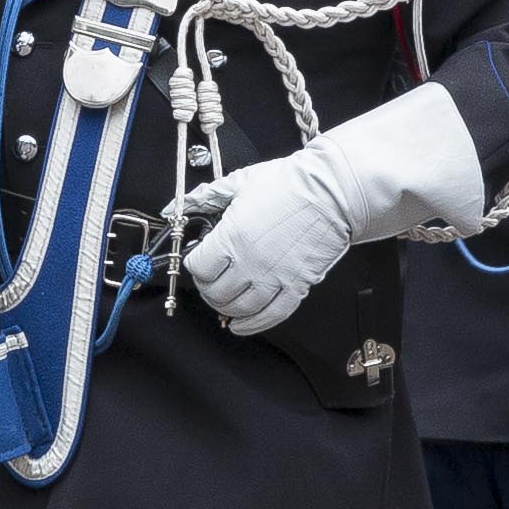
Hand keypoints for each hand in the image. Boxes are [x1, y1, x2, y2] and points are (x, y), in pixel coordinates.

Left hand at [178, 150, 355, 331]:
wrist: (332, 191)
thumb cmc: (289, 183)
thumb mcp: (240, 183)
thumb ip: (205, 198)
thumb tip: (176, 207)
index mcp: (233, 238)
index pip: (198, 268)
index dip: (196, 263)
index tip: (200, 258)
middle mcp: (251, 263)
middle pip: (214, 292)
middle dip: (208, 287)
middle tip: (211, 278)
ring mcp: (274, 278)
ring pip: (238, 309)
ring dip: (226, 307)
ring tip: (225, 298)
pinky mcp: (296, 287)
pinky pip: (270, 316)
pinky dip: (251, 325)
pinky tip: (241, 324)